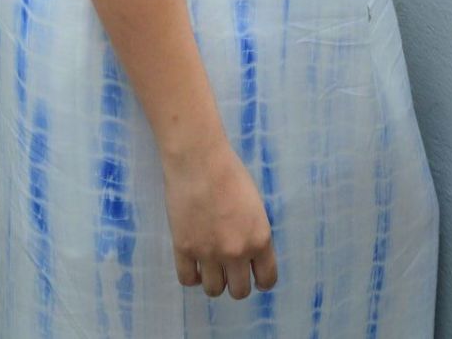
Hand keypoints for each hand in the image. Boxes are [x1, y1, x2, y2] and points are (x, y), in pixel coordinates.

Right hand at [162, 137, 278, 299]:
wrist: (199, 159)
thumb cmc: (230, 172)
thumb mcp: (254, 205)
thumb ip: (254, 233)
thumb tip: (249, 252)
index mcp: (259, 239)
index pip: (267, 279)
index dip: (261, 280)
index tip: (254, 276)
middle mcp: (236, 252)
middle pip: (239, 291)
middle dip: (236, 281)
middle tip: (230, 269)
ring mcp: (209, 253)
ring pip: (214, 290)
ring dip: (214, 280)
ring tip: (210, 265)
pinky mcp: (184, 249)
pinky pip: (188, 280)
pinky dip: (192, 275)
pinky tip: (193, 263)